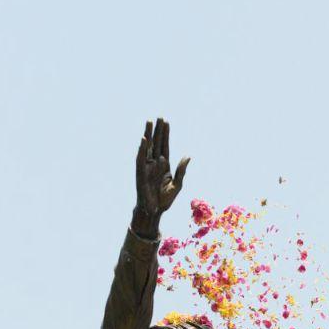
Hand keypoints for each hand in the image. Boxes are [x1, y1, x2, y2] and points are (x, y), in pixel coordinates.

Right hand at [133, 118, 190, 237]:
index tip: (166, 122)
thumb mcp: (177, 185)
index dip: (165, 134)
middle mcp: (154, 163)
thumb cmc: (165, 200)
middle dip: (158, 130)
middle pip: (156, 143)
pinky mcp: (140, 172)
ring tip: (150, 122)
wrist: (154, 211)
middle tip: (160, 117)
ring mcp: (147, 166)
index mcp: (164, 165)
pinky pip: (140, 158)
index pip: (165, 146)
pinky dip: (142, 148)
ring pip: (147, 147)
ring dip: (148, 135)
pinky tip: (144, 139)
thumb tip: (188, 156)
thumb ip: (181, 170)